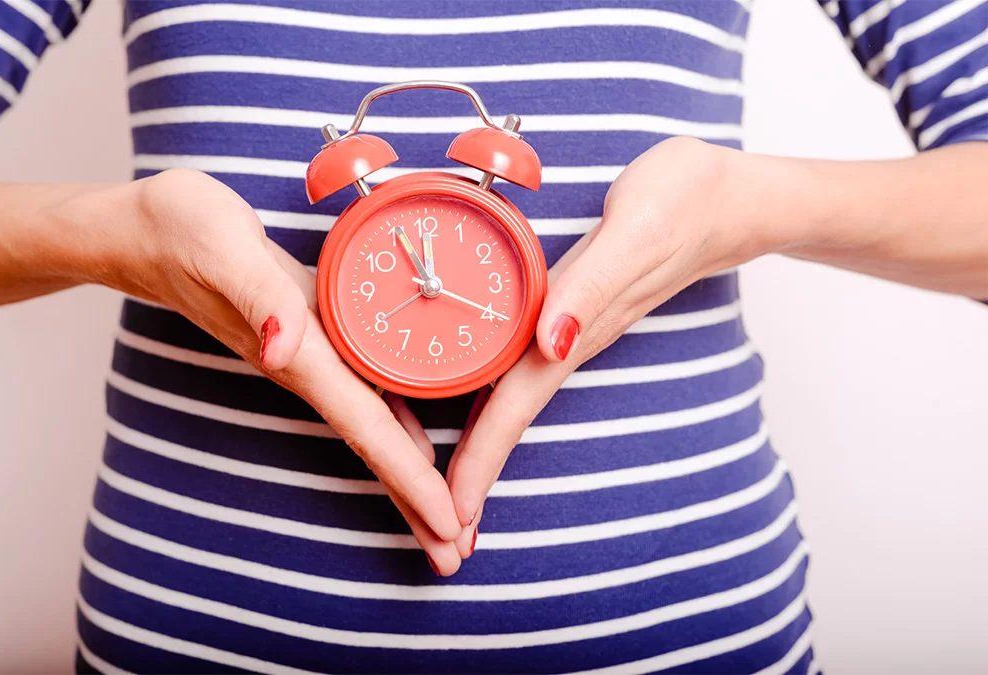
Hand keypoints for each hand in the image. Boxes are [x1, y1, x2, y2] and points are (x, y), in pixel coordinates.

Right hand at [70, 169, 463, 573]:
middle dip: (415, 502)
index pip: (364, 426)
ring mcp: (310, 356)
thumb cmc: (181, 231)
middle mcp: (307, 367)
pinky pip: (364, 391)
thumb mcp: (221, 249)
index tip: (447, 524)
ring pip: (371, 425)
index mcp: (299, 355)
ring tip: (447, 518)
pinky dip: (397, 425)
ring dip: (409, 475)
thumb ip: (257, 298)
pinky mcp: (312, 335)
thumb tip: (279, 352)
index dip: (408, 477)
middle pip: (374, 444)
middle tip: (459, 553)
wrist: (145, 231)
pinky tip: (421, 440)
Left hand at [445, 137, 770, 554]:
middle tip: (441, 536)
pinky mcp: (573, 312)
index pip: (514, 406)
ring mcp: (571, 329)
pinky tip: (478, 419)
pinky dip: (496, 408)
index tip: (453, 516)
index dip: (480, 461)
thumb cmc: (684, 201)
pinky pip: (523, 371)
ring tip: (455, 501)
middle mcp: (567, 339)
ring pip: (515, 402)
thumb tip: (550, 343)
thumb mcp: (636, 230)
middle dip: (475, 479)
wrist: (728, 199)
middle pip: (508, 419)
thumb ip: (591, 287)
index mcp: (572, 328)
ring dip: (483, 452)